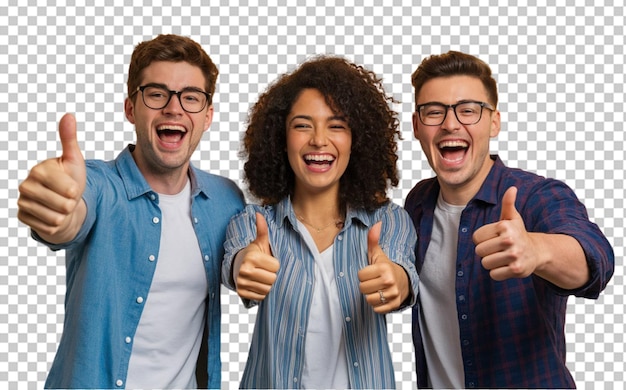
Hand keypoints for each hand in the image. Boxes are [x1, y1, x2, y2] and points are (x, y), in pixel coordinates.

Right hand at [17, 113, 86, 242]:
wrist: (62, 202)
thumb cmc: (69, 180)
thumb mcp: (73, 160)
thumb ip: (69, 139)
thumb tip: (68, 115)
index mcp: (39, 170)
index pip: (70, 190)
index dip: (76, 191)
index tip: (70, 186)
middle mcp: (26, 186)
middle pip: (64, 206)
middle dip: (71, 204)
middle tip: (65, 198)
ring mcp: (22, 203)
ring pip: (57, 219)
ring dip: (64, 216)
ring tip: (59, 206)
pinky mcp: (22, 218)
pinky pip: (49, 228)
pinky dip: (56, 225)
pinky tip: (51, 215)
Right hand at [233, 212, 279, 300]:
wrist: (237, 267)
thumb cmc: (253, 254)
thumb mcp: (259, 242)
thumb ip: (262, 229)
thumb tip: (259, 214)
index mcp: (251, 257)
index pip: (276, 267)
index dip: (274, 264)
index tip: (266, 261)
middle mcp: (244, 270)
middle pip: (272, 279)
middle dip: (271, 275)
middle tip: (264, 270)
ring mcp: (242, 282)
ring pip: (267, 289)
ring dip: (267, 284)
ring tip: (260, 276)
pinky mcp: (241, 293)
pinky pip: (260, 297)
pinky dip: (261, 292)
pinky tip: (256, 284)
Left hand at [358, 221, 409, 312]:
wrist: (405, 281)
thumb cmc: (387, 267)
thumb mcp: (378, 254)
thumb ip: (373, 240)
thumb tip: (375, 224)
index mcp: (384, 268)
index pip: (360, 276)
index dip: (363, 275)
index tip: (370, 273)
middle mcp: (389, 282)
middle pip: (363, 288)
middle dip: (366, 285)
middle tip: (373, 282)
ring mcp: (393, 294)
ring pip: (368, 299)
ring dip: (370, 296)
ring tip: (377, 289)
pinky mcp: (394, 305)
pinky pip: (376, 309)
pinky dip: (377, 305)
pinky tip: (381, 297)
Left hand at [473, 186, 539, 280]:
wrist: (537, 252)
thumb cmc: (518, 234)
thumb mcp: (512, 218)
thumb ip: (508, 203)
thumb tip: (512, 189)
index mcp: (504, 226)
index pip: (476, 238)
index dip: (482, 240)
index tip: (493, 238)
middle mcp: (509, 240)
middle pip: (479, 251)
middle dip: (485, 252)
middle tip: (497, 249)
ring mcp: (514, 255)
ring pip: (485, 263)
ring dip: (491, 263)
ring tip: (502, 257)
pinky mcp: (516, 270)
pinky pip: (494, 274)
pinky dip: (498, 272)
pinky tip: (506, 266)